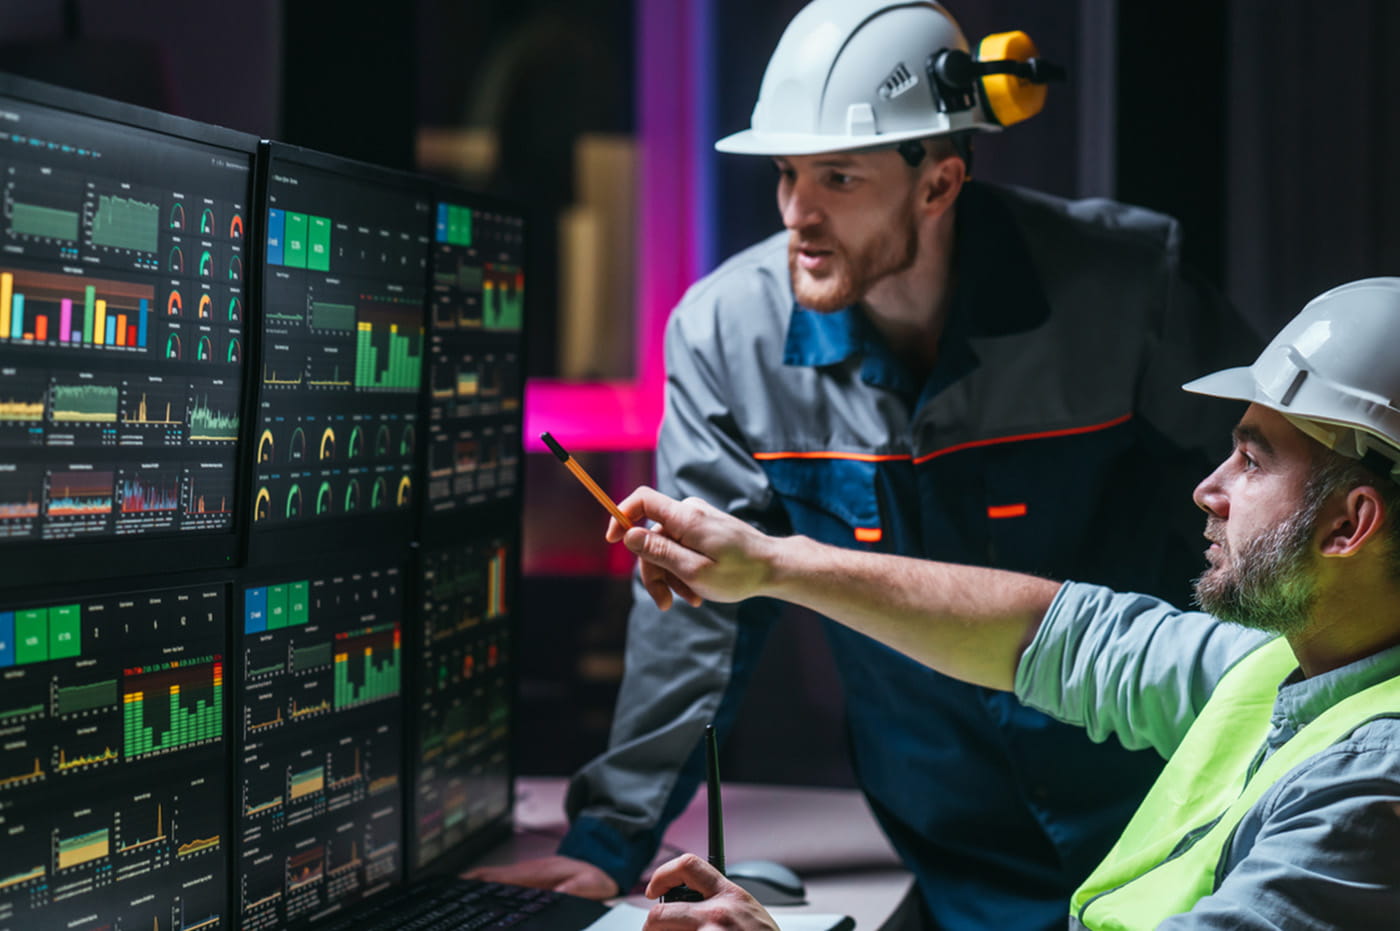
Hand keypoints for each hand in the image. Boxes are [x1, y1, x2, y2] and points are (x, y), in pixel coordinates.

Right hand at [462, 856, 619, 898]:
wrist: (600, 863)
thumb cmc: (594, 875)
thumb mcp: (590, 885)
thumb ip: (575, 890)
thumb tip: (557, 895)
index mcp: (535, 874)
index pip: (499, 878)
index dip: (477, 883)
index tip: (459, 889)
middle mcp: (524, 873)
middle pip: (486, 879)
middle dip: (464, 887)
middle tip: (445, 899)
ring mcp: (522, 876)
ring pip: (489, 881)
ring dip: (470, 889)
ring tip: (451, 903)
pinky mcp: (524, 882)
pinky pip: (497, 885)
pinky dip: (481, 889)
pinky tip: (473, 902)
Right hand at [605, 487, 777, 609]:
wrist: (775, 568)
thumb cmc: (739, 573)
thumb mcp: (694, 570)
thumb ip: (659, 551)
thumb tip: (628, 534)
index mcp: (686, 517)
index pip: (642, 500)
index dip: (621, 516)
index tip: (611, 541)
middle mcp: (690, 511)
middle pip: (651, 536)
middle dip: (654, 571)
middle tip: (665, 603)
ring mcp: (697, 519)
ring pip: (666, 547)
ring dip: (671, 576)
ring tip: (692, 600)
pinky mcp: (704, 529)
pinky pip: (681, 548)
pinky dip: (683, 570)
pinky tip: (697, 592)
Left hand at [643, 854, 778, 930]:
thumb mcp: (748, 912)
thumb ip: (720, 902)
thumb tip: (687, 904)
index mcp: (729, 894)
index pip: (688, 865)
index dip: (662, 874)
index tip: (654, 889)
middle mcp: (718, 913)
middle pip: (661, 913)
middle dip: (652, 926)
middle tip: (653, 930)